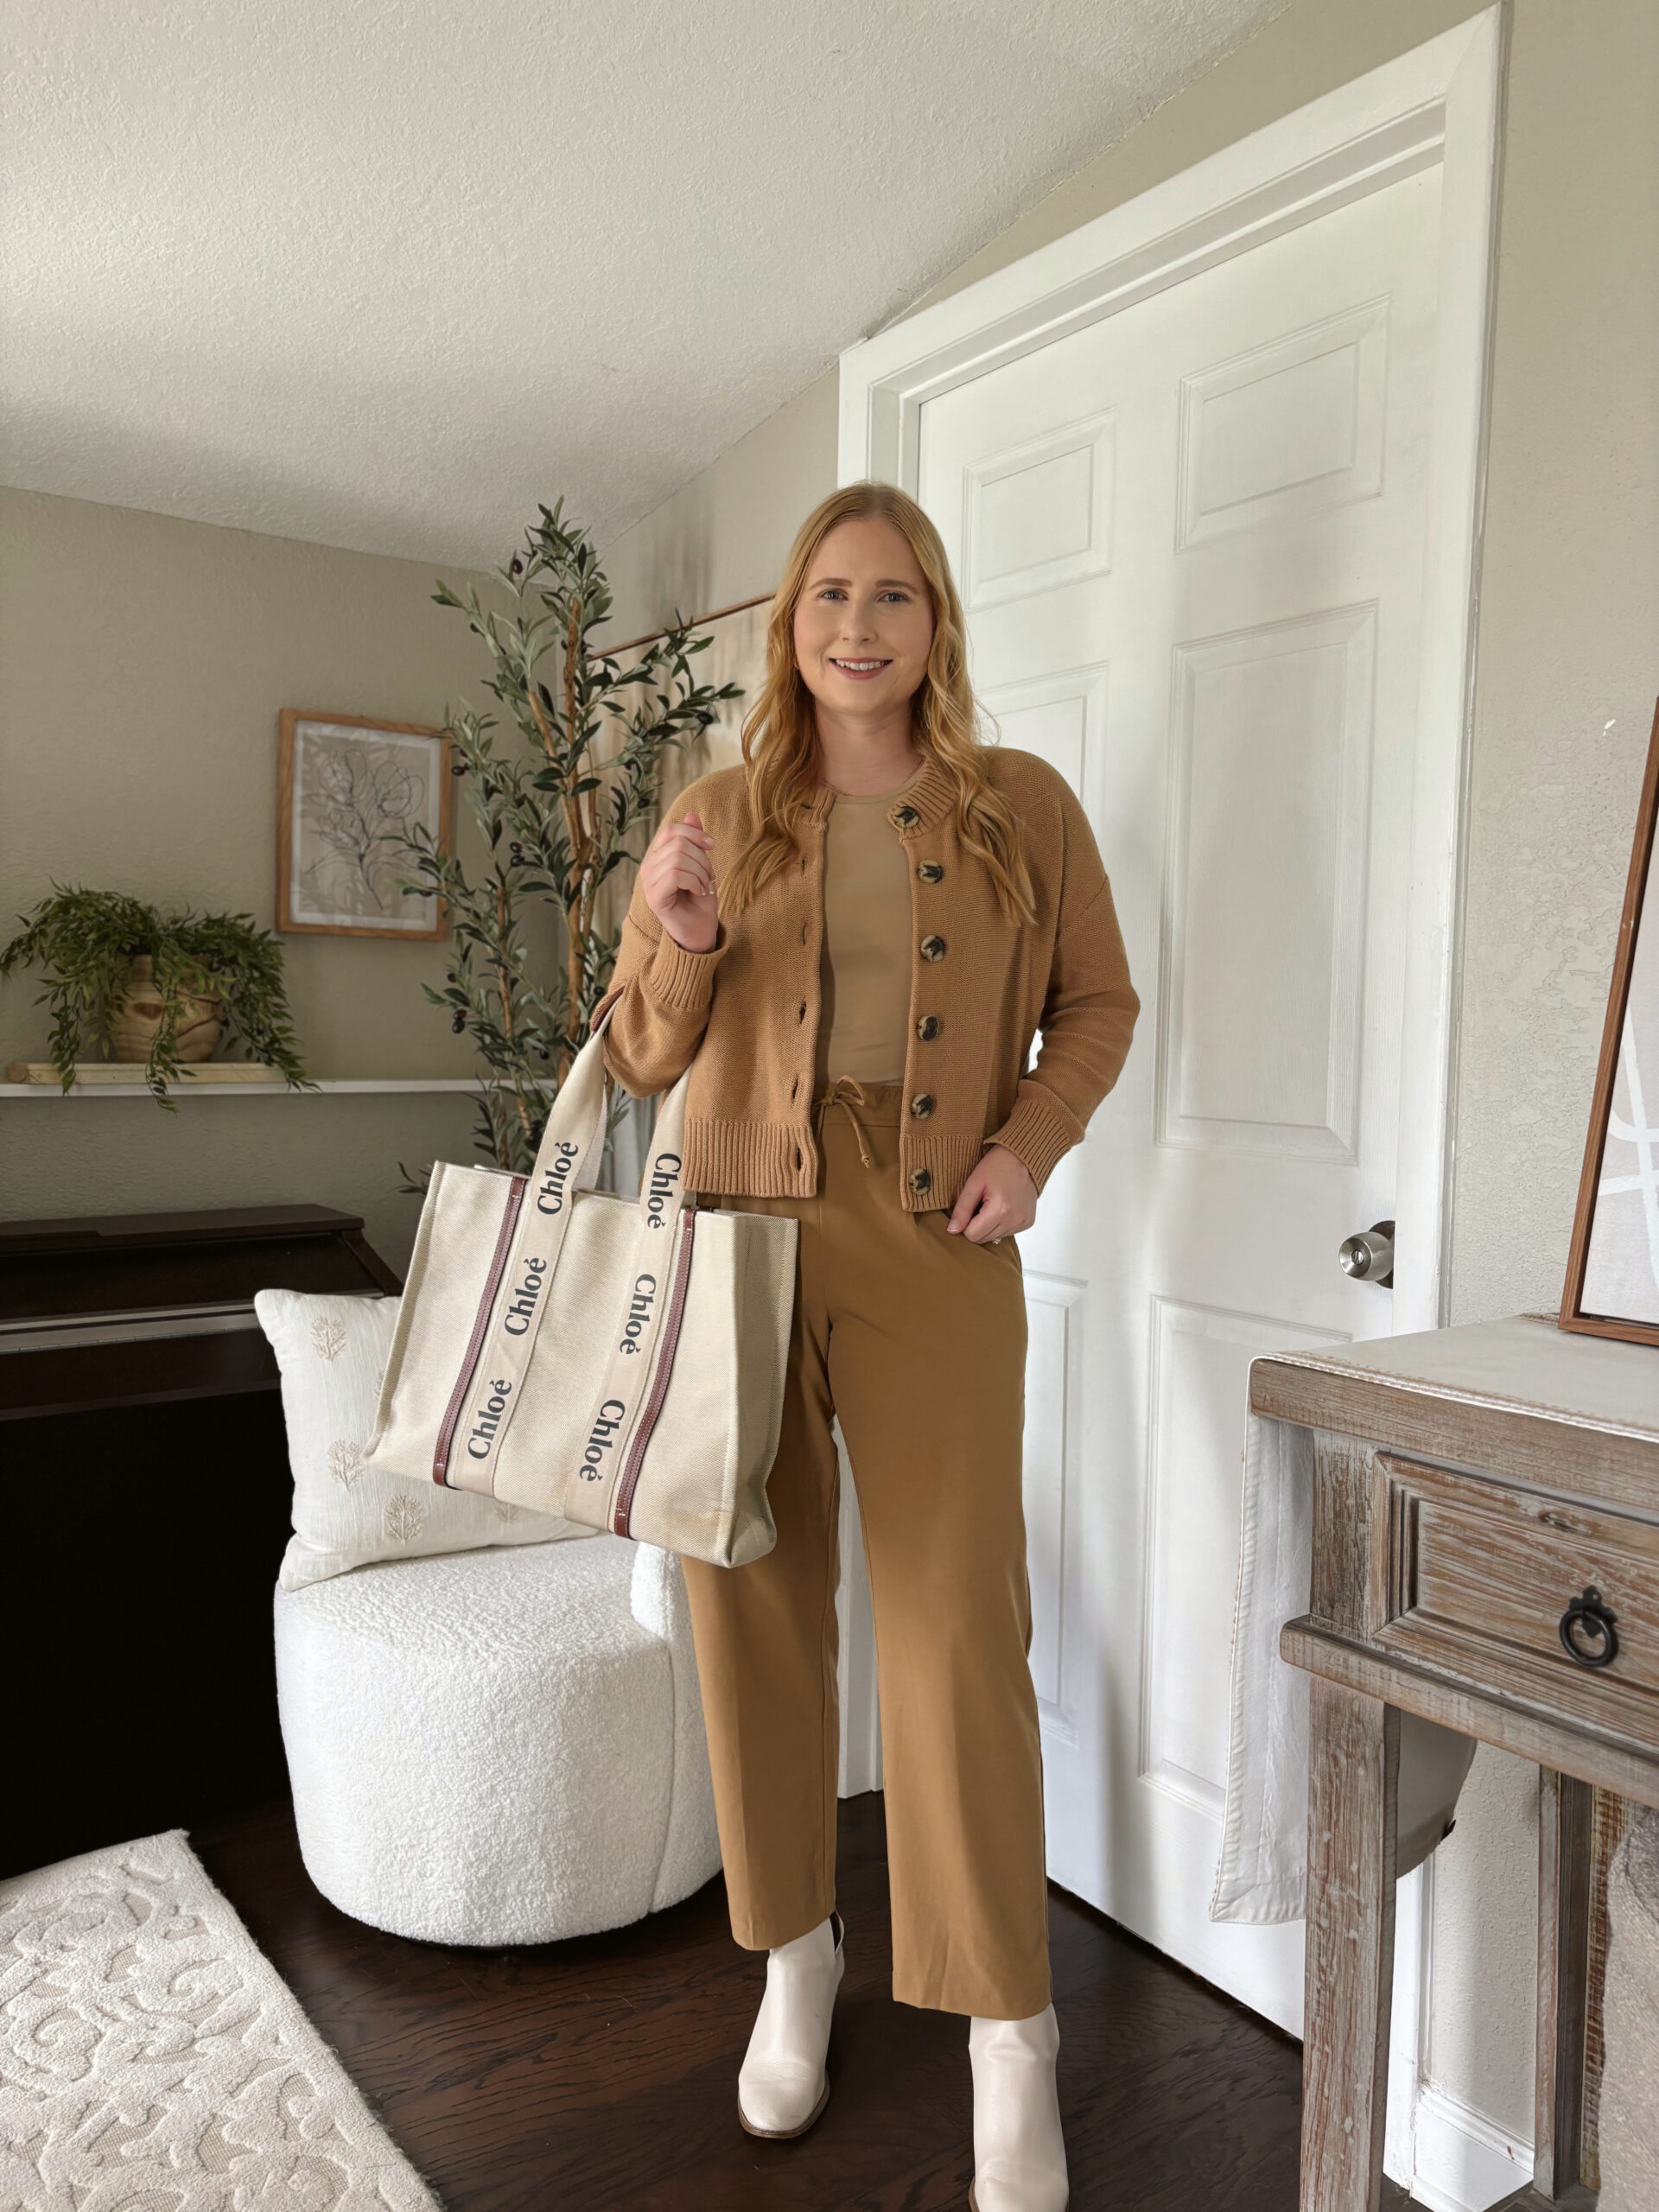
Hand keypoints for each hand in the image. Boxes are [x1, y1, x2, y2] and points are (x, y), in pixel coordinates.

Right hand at [640, 808, 717, 952]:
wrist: (701, 931)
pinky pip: (675, 874)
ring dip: (700, 872)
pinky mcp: (653, 897)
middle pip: (677, 844)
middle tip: (708, 877)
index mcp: (656, 857)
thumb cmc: (700, 900)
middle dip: (701, 858)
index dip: (694, 833)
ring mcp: (648, 883)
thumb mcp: (701, 865)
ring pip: (677, 858)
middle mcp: (647, 868)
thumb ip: (694, 841)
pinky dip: (694, 881)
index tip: (712, 845)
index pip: (670, 830)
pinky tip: (698, 892)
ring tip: (703, 886)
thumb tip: (691, 814)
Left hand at [947, 1143, 1036, 1243]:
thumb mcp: (974, 1183)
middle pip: (983, 1239)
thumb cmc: (997, 1165)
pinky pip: (1007, 1232)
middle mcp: (1015, 1220)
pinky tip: (1003, 1207)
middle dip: (977, 1225)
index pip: (972, 1235)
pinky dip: (1001, 1223)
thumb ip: (962, 1209)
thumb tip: (952, 1231)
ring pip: (995, 1238)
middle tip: (980, 1204)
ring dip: (989, 1225)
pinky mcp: (1028, 1222)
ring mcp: (1023, 1222)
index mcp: (1000, 1210)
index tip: (969, 1208)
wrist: (1022, 1157)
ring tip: (992, 1204)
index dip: (965, 1224)